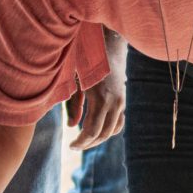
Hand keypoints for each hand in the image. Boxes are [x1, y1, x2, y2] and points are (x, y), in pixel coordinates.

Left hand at [66, 29, 126, 149]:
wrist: (109, 47)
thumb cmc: (87, 62)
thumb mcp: (75, 81)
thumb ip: (73, 104)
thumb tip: (71, 126)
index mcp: (100, 98)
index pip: (92, 130)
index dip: (81, 141)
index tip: (70, 145)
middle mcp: (113, 102)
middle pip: (102, 134)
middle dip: (88, 143)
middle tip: (74, 145)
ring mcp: (120, 102)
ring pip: (112, 130)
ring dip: (98, 138)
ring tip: (84, 140)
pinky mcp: (122, 101)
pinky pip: (119, 123)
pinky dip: (109, 130)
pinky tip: (97, 131)